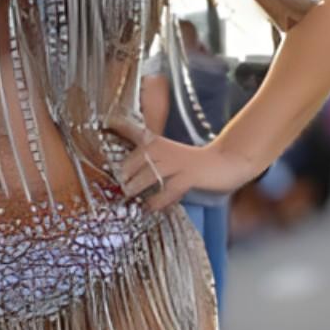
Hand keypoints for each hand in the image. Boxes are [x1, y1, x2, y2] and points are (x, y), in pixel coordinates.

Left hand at [96, 120, 251, 215]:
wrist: (224, 161)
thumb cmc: (193, 163)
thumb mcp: (168, 156)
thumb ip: (148, 163)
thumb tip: (126, 178)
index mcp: (157, 142)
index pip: (133, 131)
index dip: (118, 126)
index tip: (106, 122)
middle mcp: (164, 149)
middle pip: (136, 160)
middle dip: (125, 174)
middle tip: (120, 186)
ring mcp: (177, 163)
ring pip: (149, 175)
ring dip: (137, 187)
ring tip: (131, 196)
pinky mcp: (189, 176)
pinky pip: (168, 190)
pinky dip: (157, 201)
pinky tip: (150, 207)